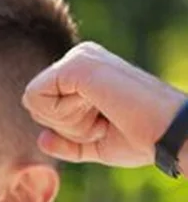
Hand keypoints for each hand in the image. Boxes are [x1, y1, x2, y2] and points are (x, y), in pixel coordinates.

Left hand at [22, 41, 187, 166]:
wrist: (168, 134)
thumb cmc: (141, 138)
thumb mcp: (96, 144)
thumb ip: (67, 143)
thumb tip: (40, 139)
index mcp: (84, 71)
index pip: (41, 106)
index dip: (66, 129)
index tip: (103, 126)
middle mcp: (80, 57)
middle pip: (33, 104)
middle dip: (64, 126)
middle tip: (104, 122)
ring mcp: (78, 57)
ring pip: (33, 102)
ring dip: (67, 122)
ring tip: (104, 115)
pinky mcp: (76, 64)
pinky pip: (36, 98)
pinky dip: (63, 116)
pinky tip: (97, 109)